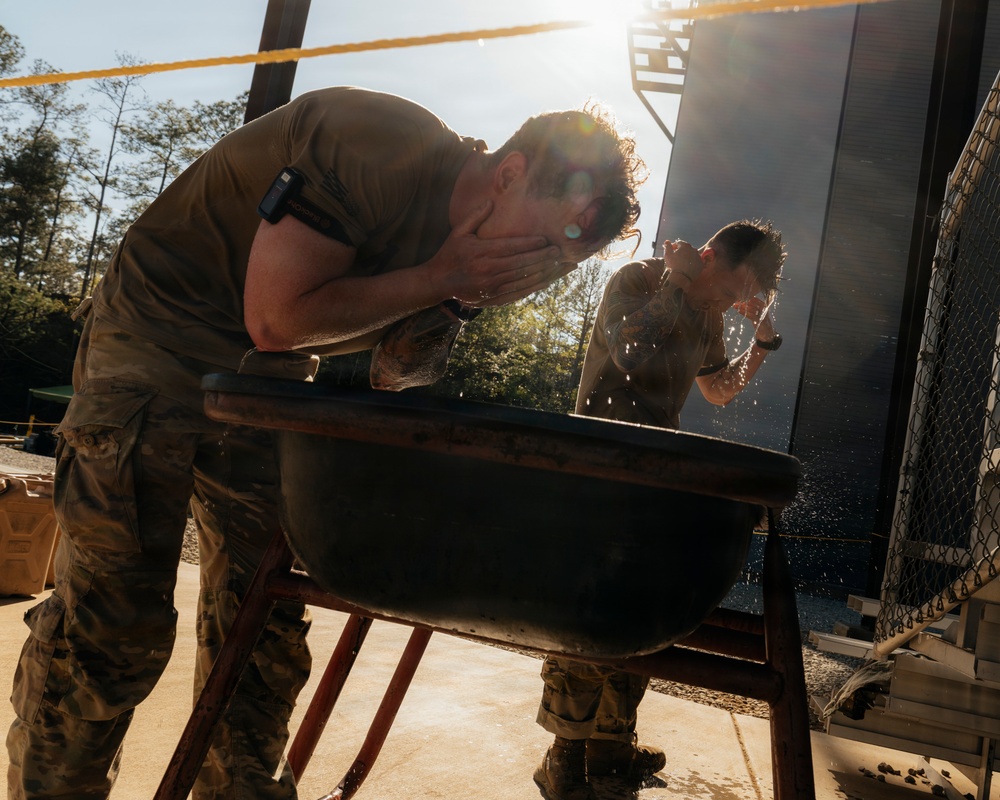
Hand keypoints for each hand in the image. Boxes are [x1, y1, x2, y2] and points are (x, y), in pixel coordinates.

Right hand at [428, 201, 573, 306]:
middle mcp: (488, 269)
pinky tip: (547, 281)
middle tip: (559, 252)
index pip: (510, 247)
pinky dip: (534, 286)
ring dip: (543, 272)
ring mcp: (492, 285)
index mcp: (481, 252)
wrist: (438, 282)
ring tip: (560, 266)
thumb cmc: (450, 254)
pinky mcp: (494, 297)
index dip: (529, 244)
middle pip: (521, 263)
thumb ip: (475, 217)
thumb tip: (490, 202)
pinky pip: (519, 291)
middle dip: (542, 258)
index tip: (545, 240)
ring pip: (523, 278)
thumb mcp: (458, 232)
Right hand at [660, 239, 703, 289]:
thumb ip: (667, 246)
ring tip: (682, 263)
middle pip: (686, 248)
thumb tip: (667, 241)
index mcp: (685, 245)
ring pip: (692, 255)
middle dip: (681, 251)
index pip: (679, 243)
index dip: (674, 247)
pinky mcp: (701, 264)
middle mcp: (693, 249)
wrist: (682, 277)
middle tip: (677, 258)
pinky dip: (693, 263)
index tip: (671, 252)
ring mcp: (698, 256)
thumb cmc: (674, 265)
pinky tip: (688, 267)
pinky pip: (696, 262)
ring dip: (688, 257)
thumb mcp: (668, 255)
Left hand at [733, 296, 775, 338]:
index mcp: (765, 308)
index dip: (748, 298)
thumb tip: (742, 305)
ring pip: (752, 309)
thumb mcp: (757, 316)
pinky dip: (745, 313)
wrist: (768, 336)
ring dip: (743, 307)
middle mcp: (764, 310)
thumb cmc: (761, 325)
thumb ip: (752, 311)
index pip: (756, 300)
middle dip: (744, 301)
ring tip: (735, 306)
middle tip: (736, 300)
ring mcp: (763, 316)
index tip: (739, 296)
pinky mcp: (761, 322)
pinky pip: (752, 315)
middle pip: (753, 304)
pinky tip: (739, 311)